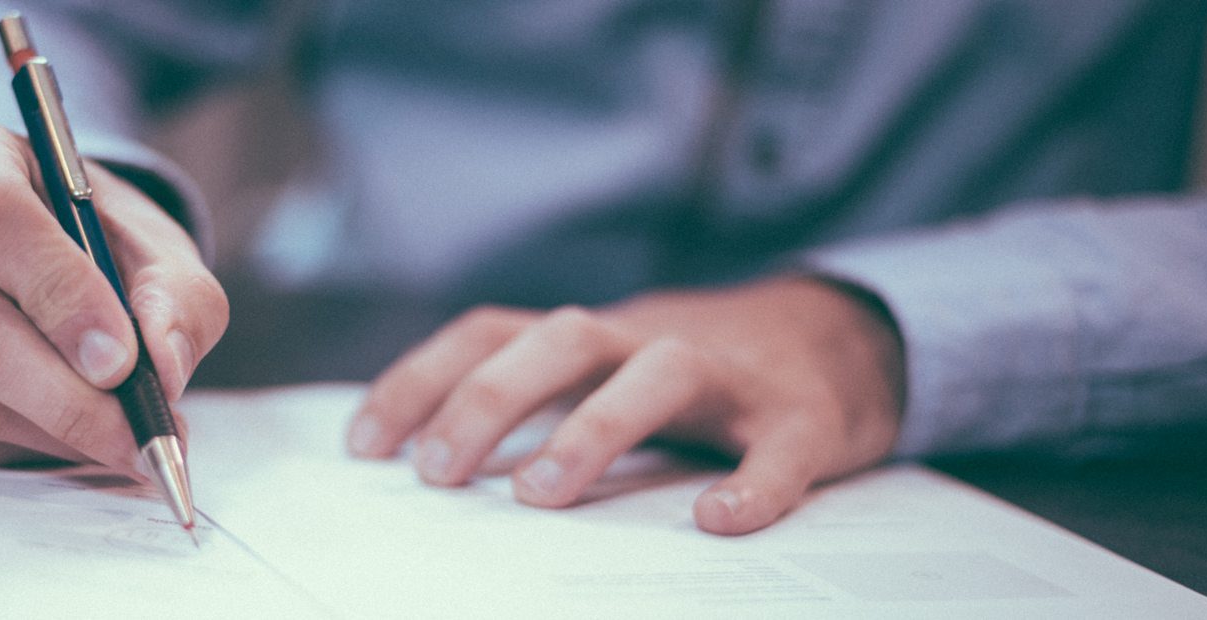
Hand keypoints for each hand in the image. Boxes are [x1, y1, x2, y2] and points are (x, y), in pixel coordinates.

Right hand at [0, 115, 226, 468]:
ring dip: (51, 430)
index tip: (121, 362)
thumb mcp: (157, 249)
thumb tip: (163, 364)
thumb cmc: (96, 242)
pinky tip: (64, 434)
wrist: (39, 258)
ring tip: (121, 440)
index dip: (60, 296)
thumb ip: (177, 298)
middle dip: (66, 397)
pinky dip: (14, 445)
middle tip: (138, 437)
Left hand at [346, 277, 903, 534]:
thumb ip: (534, 402)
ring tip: (541, 495)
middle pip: (562, 338)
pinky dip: (754, 483)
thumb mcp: (604, 372)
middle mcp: (650, 340)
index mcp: (592, 337)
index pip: (490, 333)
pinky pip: (779, 447)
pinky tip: (719, 521)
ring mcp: (730, 375)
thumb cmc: (695, 375)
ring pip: (660, 373)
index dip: (421, 380)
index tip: (364, 446)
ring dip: (594, 426)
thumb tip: (428, 465)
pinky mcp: (803, 417)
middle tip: (437, 474)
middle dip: (490, 399)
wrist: (842, 338)